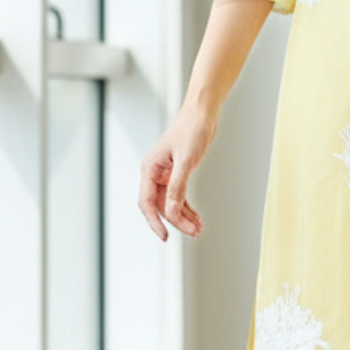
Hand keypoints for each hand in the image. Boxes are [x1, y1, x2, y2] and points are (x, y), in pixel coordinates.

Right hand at [138, 108, 216, 240]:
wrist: (202, 113)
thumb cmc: (192, 130)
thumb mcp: (186, 160)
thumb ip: (178, 186)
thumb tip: (172, 211)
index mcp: (149, 169)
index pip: (147, 203)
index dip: (155, 222)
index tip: (165, 236)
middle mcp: (154, 174)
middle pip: (160, 206)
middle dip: (176, 222)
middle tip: (194, 233)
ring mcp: (165, 175)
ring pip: (171, 204)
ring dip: (184, 218)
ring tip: (198, 230)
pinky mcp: (177, 173)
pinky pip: (179, 197)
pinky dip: (188, 209)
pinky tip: (197, 220)